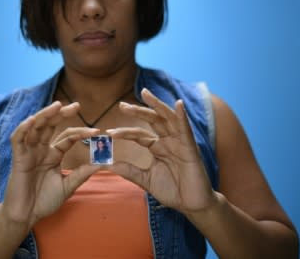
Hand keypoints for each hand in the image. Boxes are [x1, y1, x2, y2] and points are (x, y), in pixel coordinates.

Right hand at [3, 101, 99, 227]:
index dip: (81, 132)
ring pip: (35, 127)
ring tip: (57, 106)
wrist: (26, 216)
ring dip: (45, 115)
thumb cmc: (44, 201)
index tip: (97, 132)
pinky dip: (24, 128)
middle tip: (77, 105)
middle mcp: (41, 149)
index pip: (68, 137)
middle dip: (62, 114)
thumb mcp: (68, 186)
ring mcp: (29, 152)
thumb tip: (102, 163)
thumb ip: (82, 174)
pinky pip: (18, 139)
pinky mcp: (18, 158)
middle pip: (51, 126)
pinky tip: (33, 120)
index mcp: (53, 154)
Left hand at [107, 88, 215, 214]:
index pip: (139, 135)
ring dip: (157, 105)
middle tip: (122, 105)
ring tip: (145, 93)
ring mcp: (180, 142)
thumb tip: (108, 165)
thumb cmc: (173, 191)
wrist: (192, 205)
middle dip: (138, 111)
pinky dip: (182, 116)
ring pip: (167, 118)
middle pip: (152, 120)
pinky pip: (186, 129)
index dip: (125, 132)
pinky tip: (178, 104)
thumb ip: (130, 171)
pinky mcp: (190, 148)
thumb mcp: (146, 180)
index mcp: (158, 147)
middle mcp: (169, 140)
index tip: (109, 132)